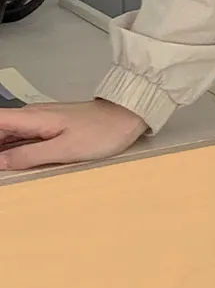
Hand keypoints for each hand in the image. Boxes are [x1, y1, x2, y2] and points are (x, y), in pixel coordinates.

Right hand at [0, 100, 145, 172]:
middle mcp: (33, 115)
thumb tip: (0, 162)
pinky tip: (15, 162)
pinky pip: (24, 136)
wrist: (128, 117)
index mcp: (32, 118)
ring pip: (10, 133)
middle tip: (1, 171)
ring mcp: (42, 120)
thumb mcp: (64, 149)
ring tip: (5, 169)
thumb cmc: (102, 132)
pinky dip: (15, 148)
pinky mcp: (52, 126)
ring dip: (3, 149)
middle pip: (0, 128)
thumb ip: (30, 155)